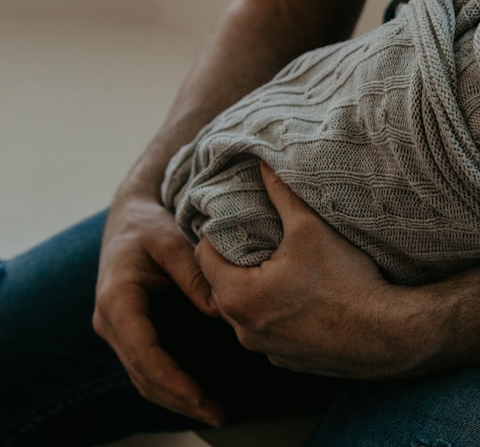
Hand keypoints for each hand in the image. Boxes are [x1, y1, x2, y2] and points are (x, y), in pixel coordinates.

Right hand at [92, 192, 223, 425]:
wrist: (129, 215)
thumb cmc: (150, 225)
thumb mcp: (172, 241)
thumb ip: (194, 274)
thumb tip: (218, 311)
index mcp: (117, 299)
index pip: (144, 353)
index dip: (172, 380)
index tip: (200, 398)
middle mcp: (110, 320)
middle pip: (142, 374)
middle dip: (179, 399)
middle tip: (217, 415)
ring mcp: (117, 330)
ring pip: (142, 378)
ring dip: (175, 399)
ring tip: (213, 413)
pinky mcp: (129, 332)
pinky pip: (146, 367)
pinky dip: (170, 386)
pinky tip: (197, 397)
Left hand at [195, 164, 434, 378]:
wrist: (384, 333)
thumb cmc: (344, 281)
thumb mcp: (310, 227)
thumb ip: (281, 193)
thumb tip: (263, 162)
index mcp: (237, 295)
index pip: (203, 255)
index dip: (219, 232)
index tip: (240, 220)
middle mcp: (242, 329)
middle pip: (224, 284)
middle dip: (239, 261)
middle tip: (263, 240)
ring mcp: (266, 350)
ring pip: (248, 312)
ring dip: (258, 291)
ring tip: (284, 269)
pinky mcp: (290, 361)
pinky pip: (273, 333)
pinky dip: (280, 315)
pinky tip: (306, 300)